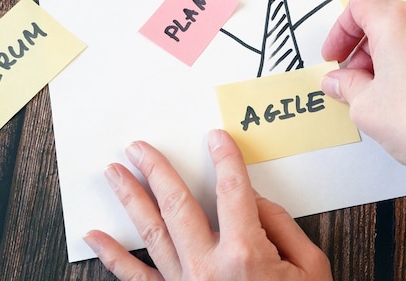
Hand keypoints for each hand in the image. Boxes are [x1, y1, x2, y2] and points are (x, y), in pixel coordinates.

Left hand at [84, 129, 332, 280]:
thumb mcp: (310, 267)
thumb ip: (282, 226)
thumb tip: (253, 199)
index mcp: (246, 254)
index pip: (233, 191)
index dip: (225, 159)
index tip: (215, 139)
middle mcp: (209, 266)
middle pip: (177, 204)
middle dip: (155, 170)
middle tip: (138, 147)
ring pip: (151, 233)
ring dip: (130, 199)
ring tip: (113, 173)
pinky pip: (136, 278)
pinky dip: (113, 257)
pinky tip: (95, 237)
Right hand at [320, 0, 405, 179]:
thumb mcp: (365, 106)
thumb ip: (345, 86)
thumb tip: (337, 81)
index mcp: (397, 21)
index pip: (359, 6)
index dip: (339, 31)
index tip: (334, 55)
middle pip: (382, 17)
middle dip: (360, 47)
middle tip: (349, 76)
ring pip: (405, 32)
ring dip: (383, 54)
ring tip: (373, 90)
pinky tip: (399, 94)